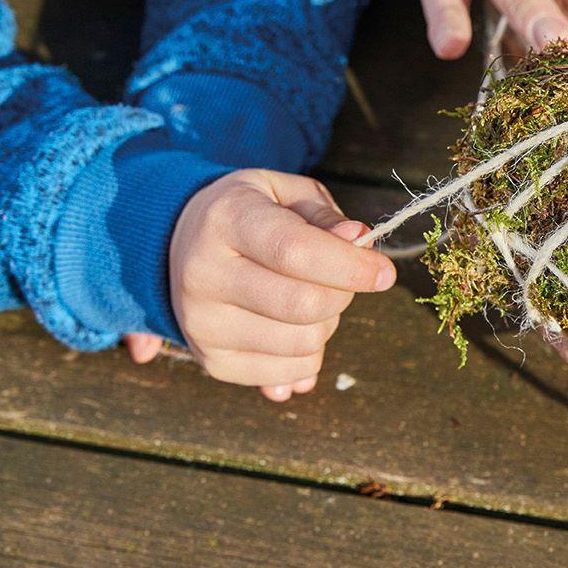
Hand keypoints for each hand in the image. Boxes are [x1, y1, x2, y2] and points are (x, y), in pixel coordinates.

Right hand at [135, 170, 394, 401]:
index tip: (384, 272)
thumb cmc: (251, 216)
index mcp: (225, 221)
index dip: (351, 266)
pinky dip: (311, 353)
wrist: (183, 248)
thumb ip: (326, 216)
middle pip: (304, 305)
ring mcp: (203, 324)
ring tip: (310, 298)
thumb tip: (359, 239)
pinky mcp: (213, 362)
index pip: (296, 251)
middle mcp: (204, 275)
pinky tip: (294, 326)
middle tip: (342, 279)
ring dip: (327, 324)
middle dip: (343, 294)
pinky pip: (291, 372)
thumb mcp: (287, 195)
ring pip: (303, 344)